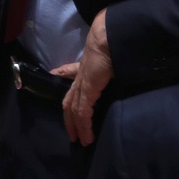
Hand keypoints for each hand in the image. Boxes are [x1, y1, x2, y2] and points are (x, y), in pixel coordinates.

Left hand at [53, 9, 113, 145]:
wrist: (110, 38)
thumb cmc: (114, 44)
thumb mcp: (111, 55)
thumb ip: (113, 62)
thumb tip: (122, 60)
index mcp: (87, 66)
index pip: (72, 71)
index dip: (64, 72)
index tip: (56, 72)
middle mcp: (82, 76)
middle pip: (70, 99)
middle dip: (70, 117)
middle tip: (72, 132)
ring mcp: (83, 84)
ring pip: (74, 109)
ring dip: (77, 126)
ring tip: (82, 140)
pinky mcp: (87, 91)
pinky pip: (82, 113)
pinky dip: (84, 126)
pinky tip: (87, 136)